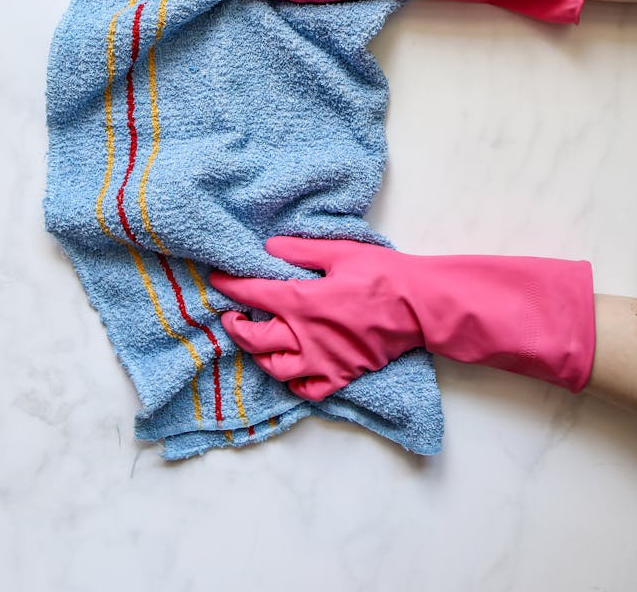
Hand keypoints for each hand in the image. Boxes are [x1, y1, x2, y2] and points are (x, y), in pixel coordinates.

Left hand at [209, 235, 423, 400]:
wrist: (419, 305)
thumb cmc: (382, 274)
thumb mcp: (339, 251)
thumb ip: (300, 250)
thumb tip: (268, 247)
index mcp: (303, 301)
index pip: (253, 294)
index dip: (230, 286)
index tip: (216, 279)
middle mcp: (305, 336)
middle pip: (254, 338)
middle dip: (235, 326)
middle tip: (231, 316)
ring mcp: (322, 360)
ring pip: (274, 367)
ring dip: (259, 354)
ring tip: (256, 340)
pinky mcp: (340, 375)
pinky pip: (305, 389)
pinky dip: (292, 381)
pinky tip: (290, 368)